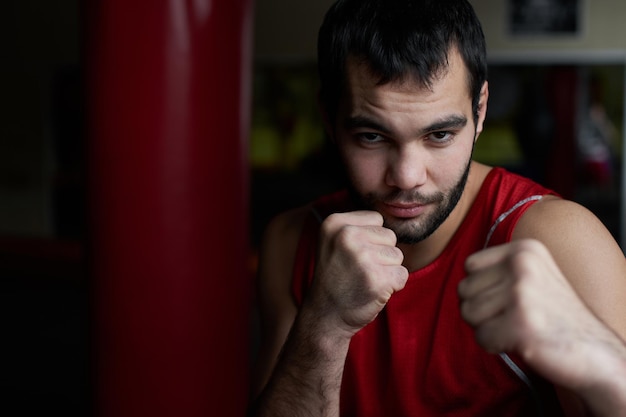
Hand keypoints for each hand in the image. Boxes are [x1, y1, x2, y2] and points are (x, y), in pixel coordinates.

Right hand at [306, 211, 408, 337]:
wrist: (325, 316)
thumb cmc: (336, 277)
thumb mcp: (334, 241)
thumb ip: (357, 226)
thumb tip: (392, 208)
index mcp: (334, 222)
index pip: (376, 219)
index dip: (370, 239)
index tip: (351, 255)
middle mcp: (347, 236)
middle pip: (389, 236)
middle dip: (380, 255)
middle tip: (358, 271)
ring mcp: (362, 257)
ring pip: (397, 255)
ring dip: (386, 271)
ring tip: (364, 280)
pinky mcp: (376, 279)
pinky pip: (402, 274)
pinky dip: (393, 286)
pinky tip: (372, 291)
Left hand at [458, 239, 620, 391]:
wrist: (594, 352)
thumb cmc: (554, 316)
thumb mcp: (532, 275)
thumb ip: (498, 270)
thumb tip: (460, 279)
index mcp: (524, 249)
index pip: (470, 265)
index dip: (482, 288)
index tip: (508, 299)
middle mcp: (523, 265)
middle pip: (464, 289)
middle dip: (481, 310)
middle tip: (512, 317)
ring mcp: (522, 293)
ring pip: (468, 313)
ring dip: (487, 328)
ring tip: (517, 328)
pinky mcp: (521, 324)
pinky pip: (481, 337)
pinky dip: (495, 345)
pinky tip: (520, 342)